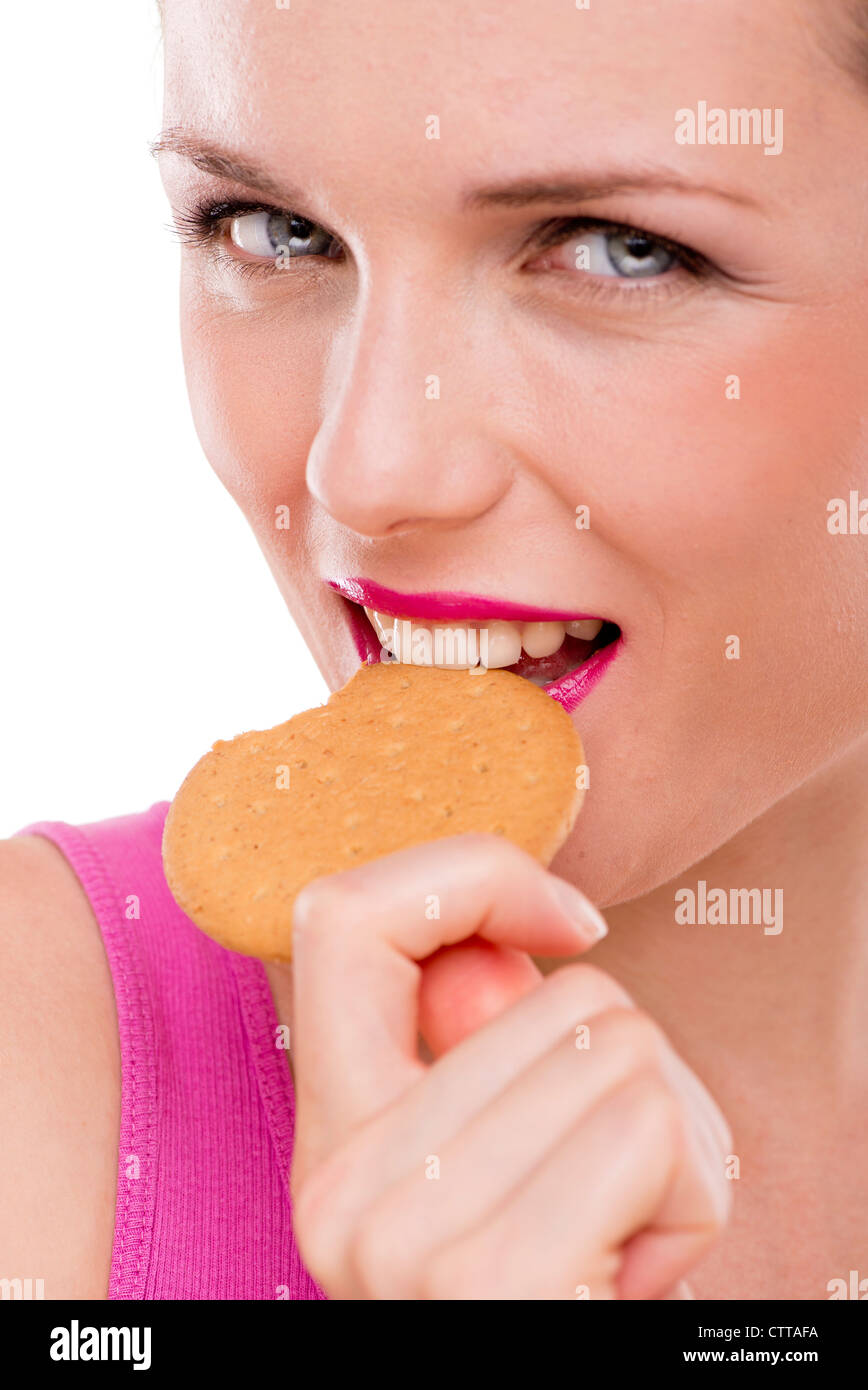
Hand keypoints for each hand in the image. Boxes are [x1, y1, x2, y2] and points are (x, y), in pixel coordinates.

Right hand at [289, 834, 731, 1298]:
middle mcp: (343, 1180)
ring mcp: (404, 1233)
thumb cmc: (559, 1292)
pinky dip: (691, 1196)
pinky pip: (651, 1128)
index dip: (472, 874)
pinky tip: (639, 1272)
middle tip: (616, 1184)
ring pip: (625, 1048)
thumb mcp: (499, 1172)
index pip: (342, 915)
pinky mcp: (489, 1277)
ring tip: (625, 1232)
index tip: (569, 923)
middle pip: (570, 994)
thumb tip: (547, 942)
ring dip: (677, 1140)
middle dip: (641, 1074)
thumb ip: (494, 1051)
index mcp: (334, 1135)